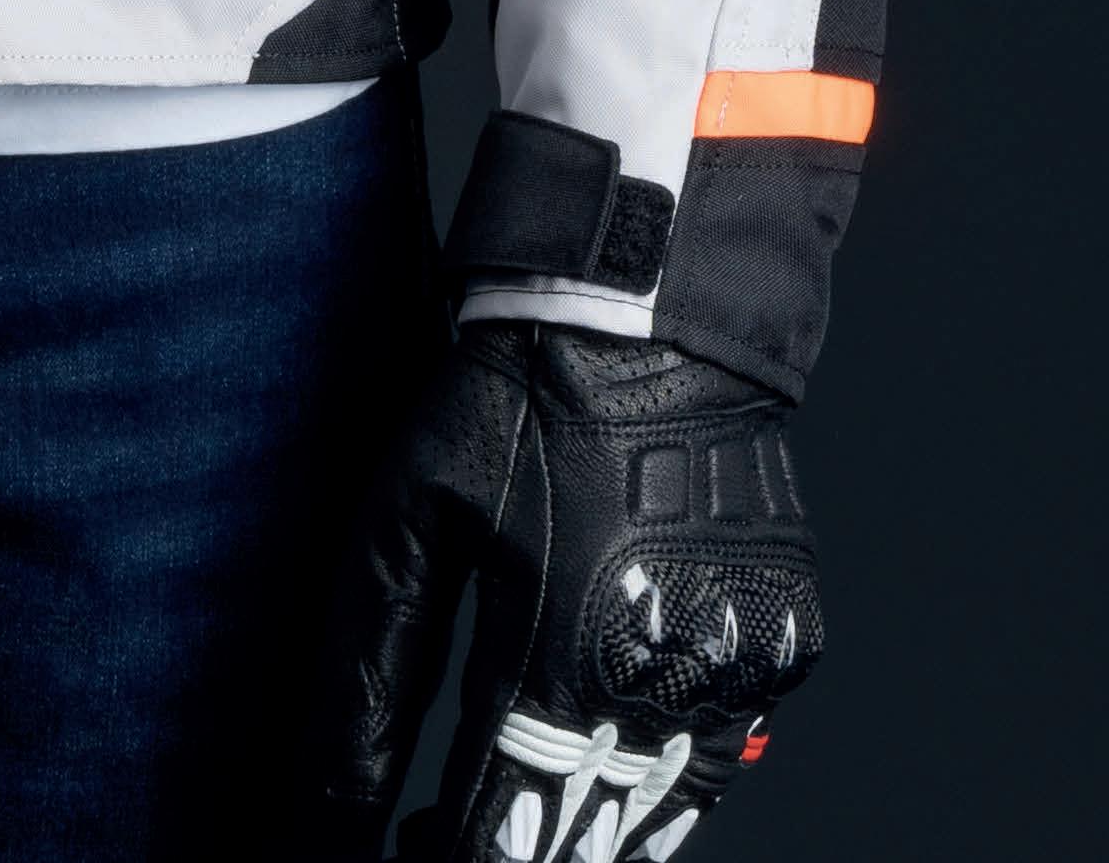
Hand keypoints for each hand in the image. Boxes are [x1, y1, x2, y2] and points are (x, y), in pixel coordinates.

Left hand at [317, 326, 822, 857]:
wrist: (648, 303)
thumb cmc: (516, 396)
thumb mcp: (408, 518)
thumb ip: (366, 677)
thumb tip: (323, 814)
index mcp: (566, 659)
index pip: (499, 841)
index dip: (444, 861)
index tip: (401, 849)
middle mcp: (670, 687)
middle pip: (588, 846)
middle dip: (512, 850)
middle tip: (441, 826)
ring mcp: (741, 671)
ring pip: (662, 818)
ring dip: (585, 824)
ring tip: (510, 786)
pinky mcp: (785, 644)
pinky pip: (719, 755)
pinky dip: (655, 771)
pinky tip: (594, 735)